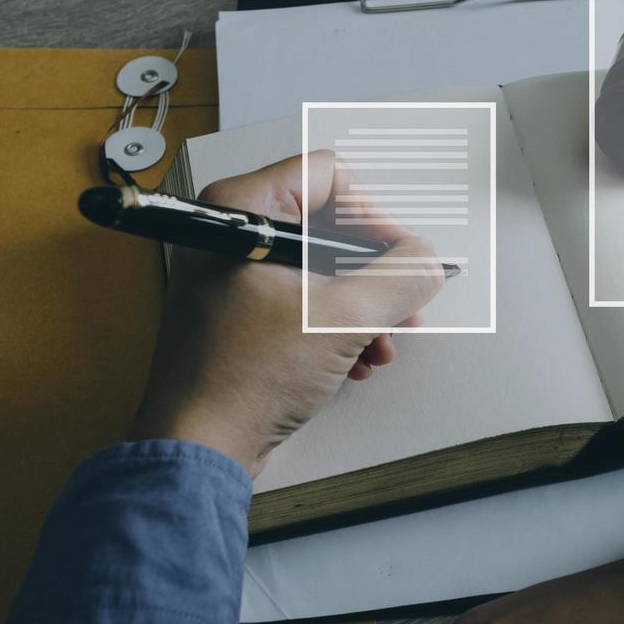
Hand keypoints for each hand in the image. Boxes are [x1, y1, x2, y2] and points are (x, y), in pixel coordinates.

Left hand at [129, 151, 443, 477]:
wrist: (198, 447)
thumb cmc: (239, 380)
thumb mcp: (342, 321)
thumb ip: (399, 280)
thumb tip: (426, 261)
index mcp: (241, 211)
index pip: (329, 176)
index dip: (375, 216)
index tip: (401, 256)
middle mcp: (232, 233)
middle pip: (331, 226)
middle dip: (375, 274)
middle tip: (402, 304)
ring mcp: (234, 274)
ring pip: (324, 269)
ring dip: (363, 308)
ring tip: (379, 345)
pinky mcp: (241, 313)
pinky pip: (305, 300)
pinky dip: (337, 327)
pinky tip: (353, 361)